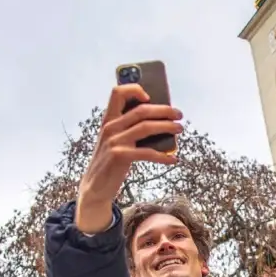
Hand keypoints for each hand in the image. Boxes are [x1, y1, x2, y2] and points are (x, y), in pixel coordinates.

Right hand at [76, 84, 183, 232]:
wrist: (95, 187)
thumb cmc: (111, 163)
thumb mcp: (116, 141)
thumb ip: (130, 129)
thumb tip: (160, 121)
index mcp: (108, 120)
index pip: (117, 93)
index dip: (135, 89)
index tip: (151, 96)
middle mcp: (110, 127)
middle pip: (141, 110)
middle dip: (163, 110)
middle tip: (179, 115)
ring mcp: (114, 141)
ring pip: (146, 127)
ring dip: (167, 127)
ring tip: (180, 129)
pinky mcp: (119, 156)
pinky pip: (147, 152)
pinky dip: (163, 156)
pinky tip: (173, 159)